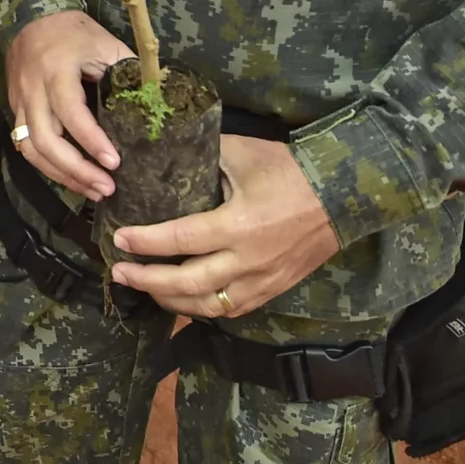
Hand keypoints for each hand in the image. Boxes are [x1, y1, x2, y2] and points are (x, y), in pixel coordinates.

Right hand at [3, 9, 135, 202]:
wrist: (31, 17)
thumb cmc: (74, 31)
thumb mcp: (106, 43)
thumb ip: (128, 72)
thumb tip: (158, 103)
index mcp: (56, 70)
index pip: (70, 111)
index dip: (91, 139)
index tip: (114, 162)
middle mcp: (33, 90)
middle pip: (44, 139)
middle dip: (75, 169)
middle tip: (106, 188)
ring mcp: (20, 102)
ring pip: (31, 149)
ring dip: (61, 175)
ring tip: (93, 191)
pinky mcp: (16, 110)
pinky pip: (25, 145)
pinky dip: (48, 167)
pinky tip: (71, 178)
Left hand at [108, 136, 342, 318]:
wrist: (345, 196)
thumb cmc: (291, 170)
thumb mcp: (242, 153)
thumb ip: (202, 155)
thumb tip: (164, 153)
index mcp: (239, 225)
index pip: (181, 240)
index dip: (146, 242)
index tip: (119, 238)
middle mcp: (249, 260)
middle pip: (189, 283)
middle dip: (148, 281)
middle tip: (119, 271)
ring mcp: (263, 280)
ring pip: (209, 305)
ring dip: (171, 300)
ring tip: (144, 288)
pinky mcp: (273, 289)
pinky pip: (232, 309)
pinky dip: (203, 308)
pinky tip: (183, 299)